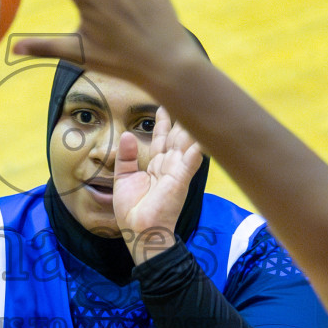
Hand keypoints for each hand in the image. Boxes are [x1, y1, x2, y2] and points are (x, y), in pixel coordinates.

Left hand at [113, 107, 203, 263]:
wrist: (140, 231)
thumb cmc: (133, 211)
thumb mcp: (123, 178)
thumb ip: (125, 156)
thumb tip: (126, 134)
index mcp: (156, 166)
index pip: (161, 138)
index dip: (162, 122)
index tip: (163, 104)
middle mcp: (169, 165)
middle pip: (176, 136)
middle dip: (180, 117)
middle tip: (182, 96)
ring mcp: (177, 171)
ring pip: (186, 142)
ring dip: (191, 125)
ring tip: (195, 105)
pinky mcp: (181, 178)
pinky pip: (192, 158)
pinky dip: (199, 145)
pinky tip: (204, 131)